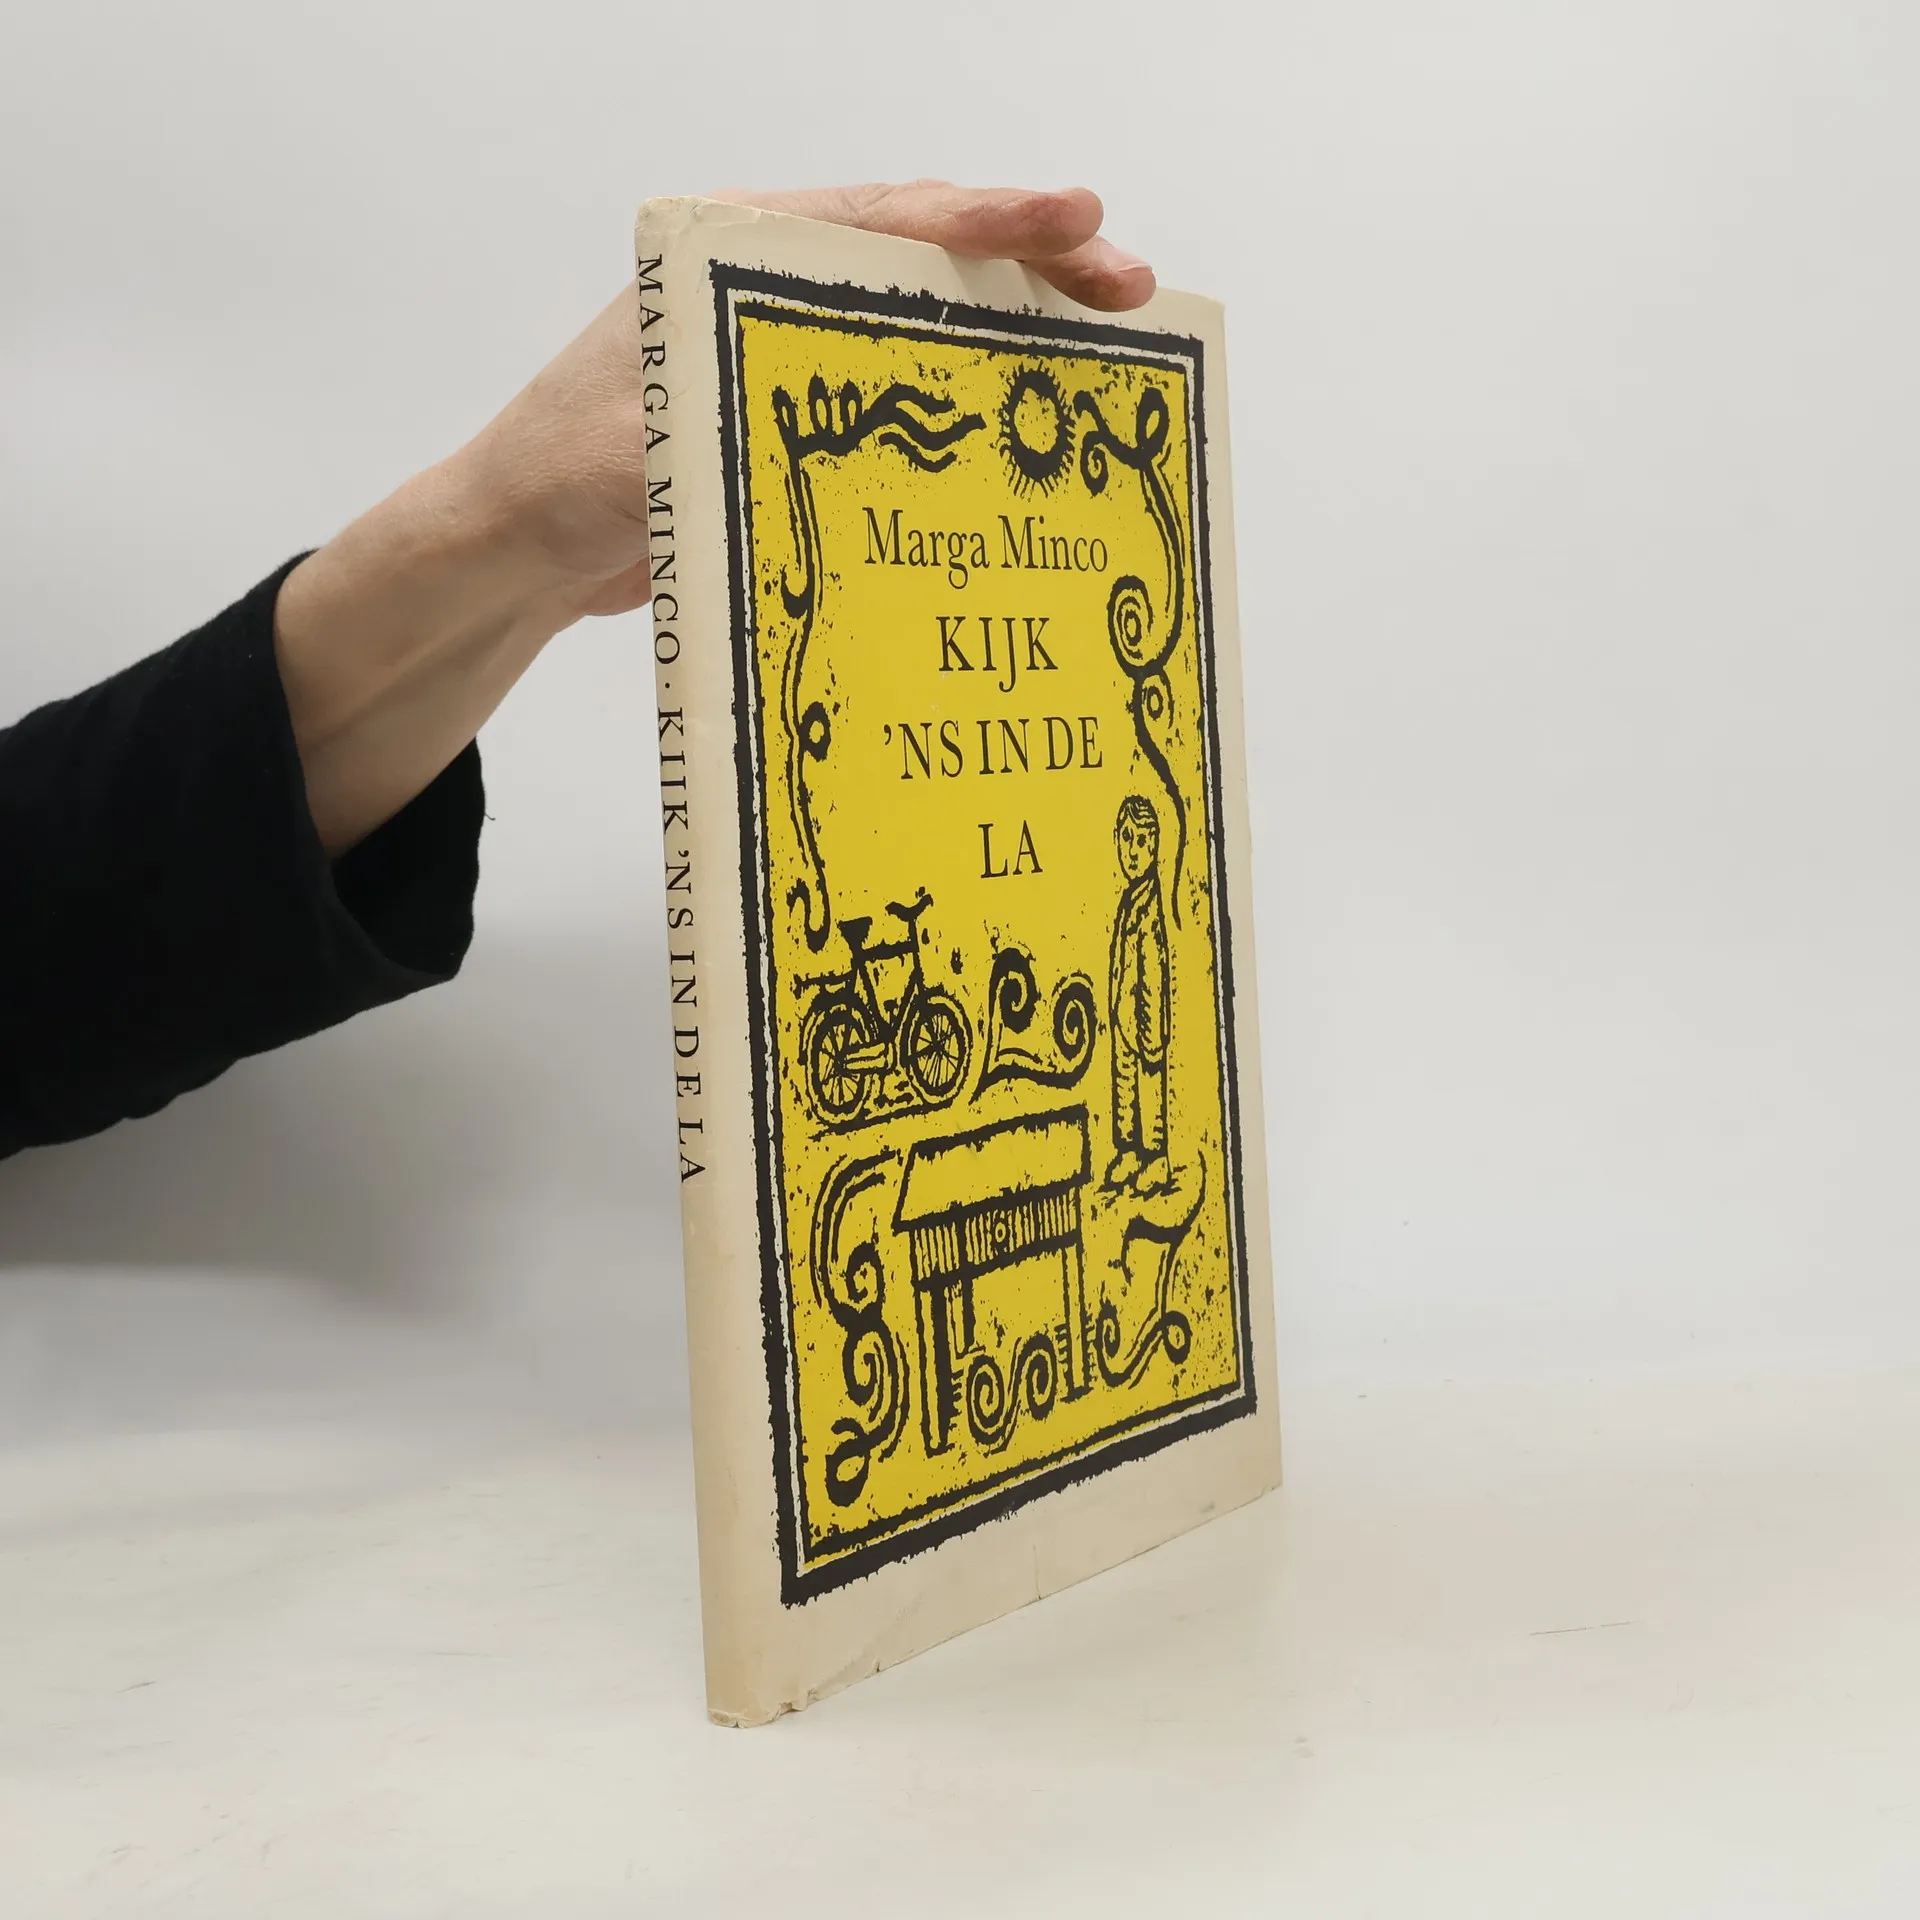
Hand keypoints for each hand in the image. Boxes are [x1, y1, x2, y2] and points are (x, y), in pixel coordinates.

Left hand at [275, 183, 1153, 853]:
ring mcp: (783, 355)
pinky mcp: (794, 422)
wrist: (515, 552)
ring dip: (1012, 331)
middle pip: (921, 257)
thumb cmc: (560, 481)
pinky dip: (966, 397)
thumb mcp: (645, 434)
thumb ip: (733, 400)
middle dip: (1030, 265)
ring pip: (921, 321)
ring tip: (1106, 346)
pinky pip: (898, 394)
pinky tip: (1024, 424)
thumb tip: (844, 399)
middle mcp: (766, 290)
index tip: (1075, 222)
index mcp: (728, 259)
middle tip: (1128, 285)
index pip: (878, 218)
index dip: (986, 220)